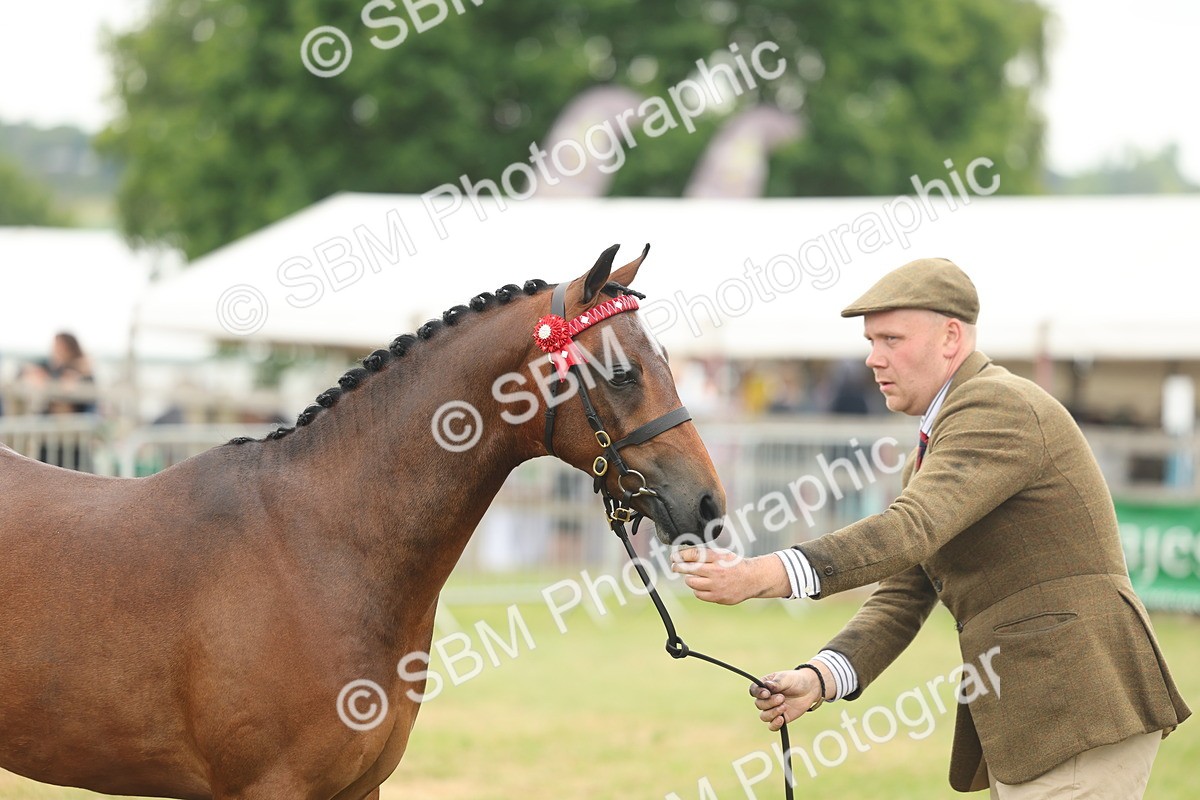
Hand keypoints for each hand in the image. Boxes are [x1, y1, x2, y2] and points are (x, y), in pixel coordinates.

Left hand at [670, 547, 787, 603]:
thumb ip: (705, 554)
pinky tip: (702, 585)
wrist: (752, 579)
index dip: (680, 556)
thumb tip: (684, 554)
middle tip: (674, 566)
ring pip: (691, 582)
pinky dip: (697, 589)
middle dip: (678, 567)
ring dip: (689, 579)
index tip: (673, 557)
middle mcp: (716, 571)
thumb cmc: (734, 565)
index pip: (693, 555)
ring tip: (692, 576)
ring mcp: (717, 585)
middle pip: (689, 569)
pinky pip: (698, 594)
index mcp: (717, 557)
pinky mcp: (718, 597)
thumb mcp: (722, 554)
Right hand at [749, 670, 823, 730]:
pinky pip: (772, 726)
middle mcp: (766, 699)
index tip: (767, 693)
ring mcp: (773, 709)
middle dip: (770, 702)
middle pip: (759, 705)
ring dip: (773, 713)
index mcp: (765, 686)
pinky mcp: (781, 718)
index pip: (754, 691)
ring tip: (784, 707)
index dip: (758, 693)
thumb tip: (767, 686)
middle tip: (782, 698)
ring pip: (764, 716)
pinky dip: (775, 724)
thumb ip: (777, 683)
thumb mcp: (786, 678)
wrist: (810, 689)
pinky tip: (781, 719)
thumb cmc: (796, 680)